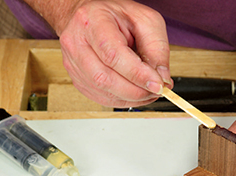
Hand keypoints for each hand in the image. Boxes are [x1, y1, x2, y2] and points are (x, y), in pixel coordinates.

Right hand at [57, 0, 171, 107]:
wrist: (91, 16)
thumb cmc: (116, 16)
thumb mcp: (145, 21)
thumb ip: (156, 48)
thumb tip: (162, 78)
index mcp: (91, 21)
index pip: (113, 55)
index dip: (137, 74)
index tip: (158, 84)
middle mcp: (76, 43)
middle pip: (105, 78)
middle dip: (136, 90)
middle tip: (157, 90)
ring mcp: (73, 63)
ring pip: (103, 91)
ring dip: (132, 97)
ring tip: (149, 91)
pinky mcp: (77, 79)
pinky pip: (101, 98)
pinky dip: (123, 100)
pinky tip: (135, 93)